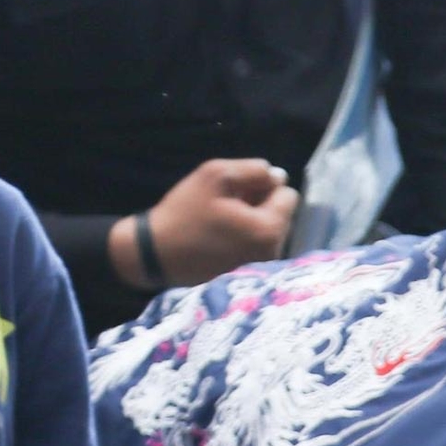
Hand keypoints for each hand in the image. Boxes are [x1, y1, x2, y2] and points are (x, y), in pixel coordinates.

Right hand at [116, 158, 298, 289]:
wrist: (157, 255)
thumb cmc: (185, 213)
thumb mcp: (216, 176)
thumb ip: (253, 170)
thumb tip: (278, 175)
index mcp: (270, 229)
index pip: (288, 195)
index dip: (263, 186)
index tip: (237, 191)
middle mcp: (274, 253)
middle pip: (281, 213)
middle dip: (259, 202)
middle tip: (225, 204)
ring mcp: (262, 267)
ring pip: (269, 228)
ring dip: (252, 218)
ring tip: (221, 219)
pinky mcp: (249, 275)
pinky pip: (258, 245)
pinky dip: (245, 235)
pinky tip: (221, 234)